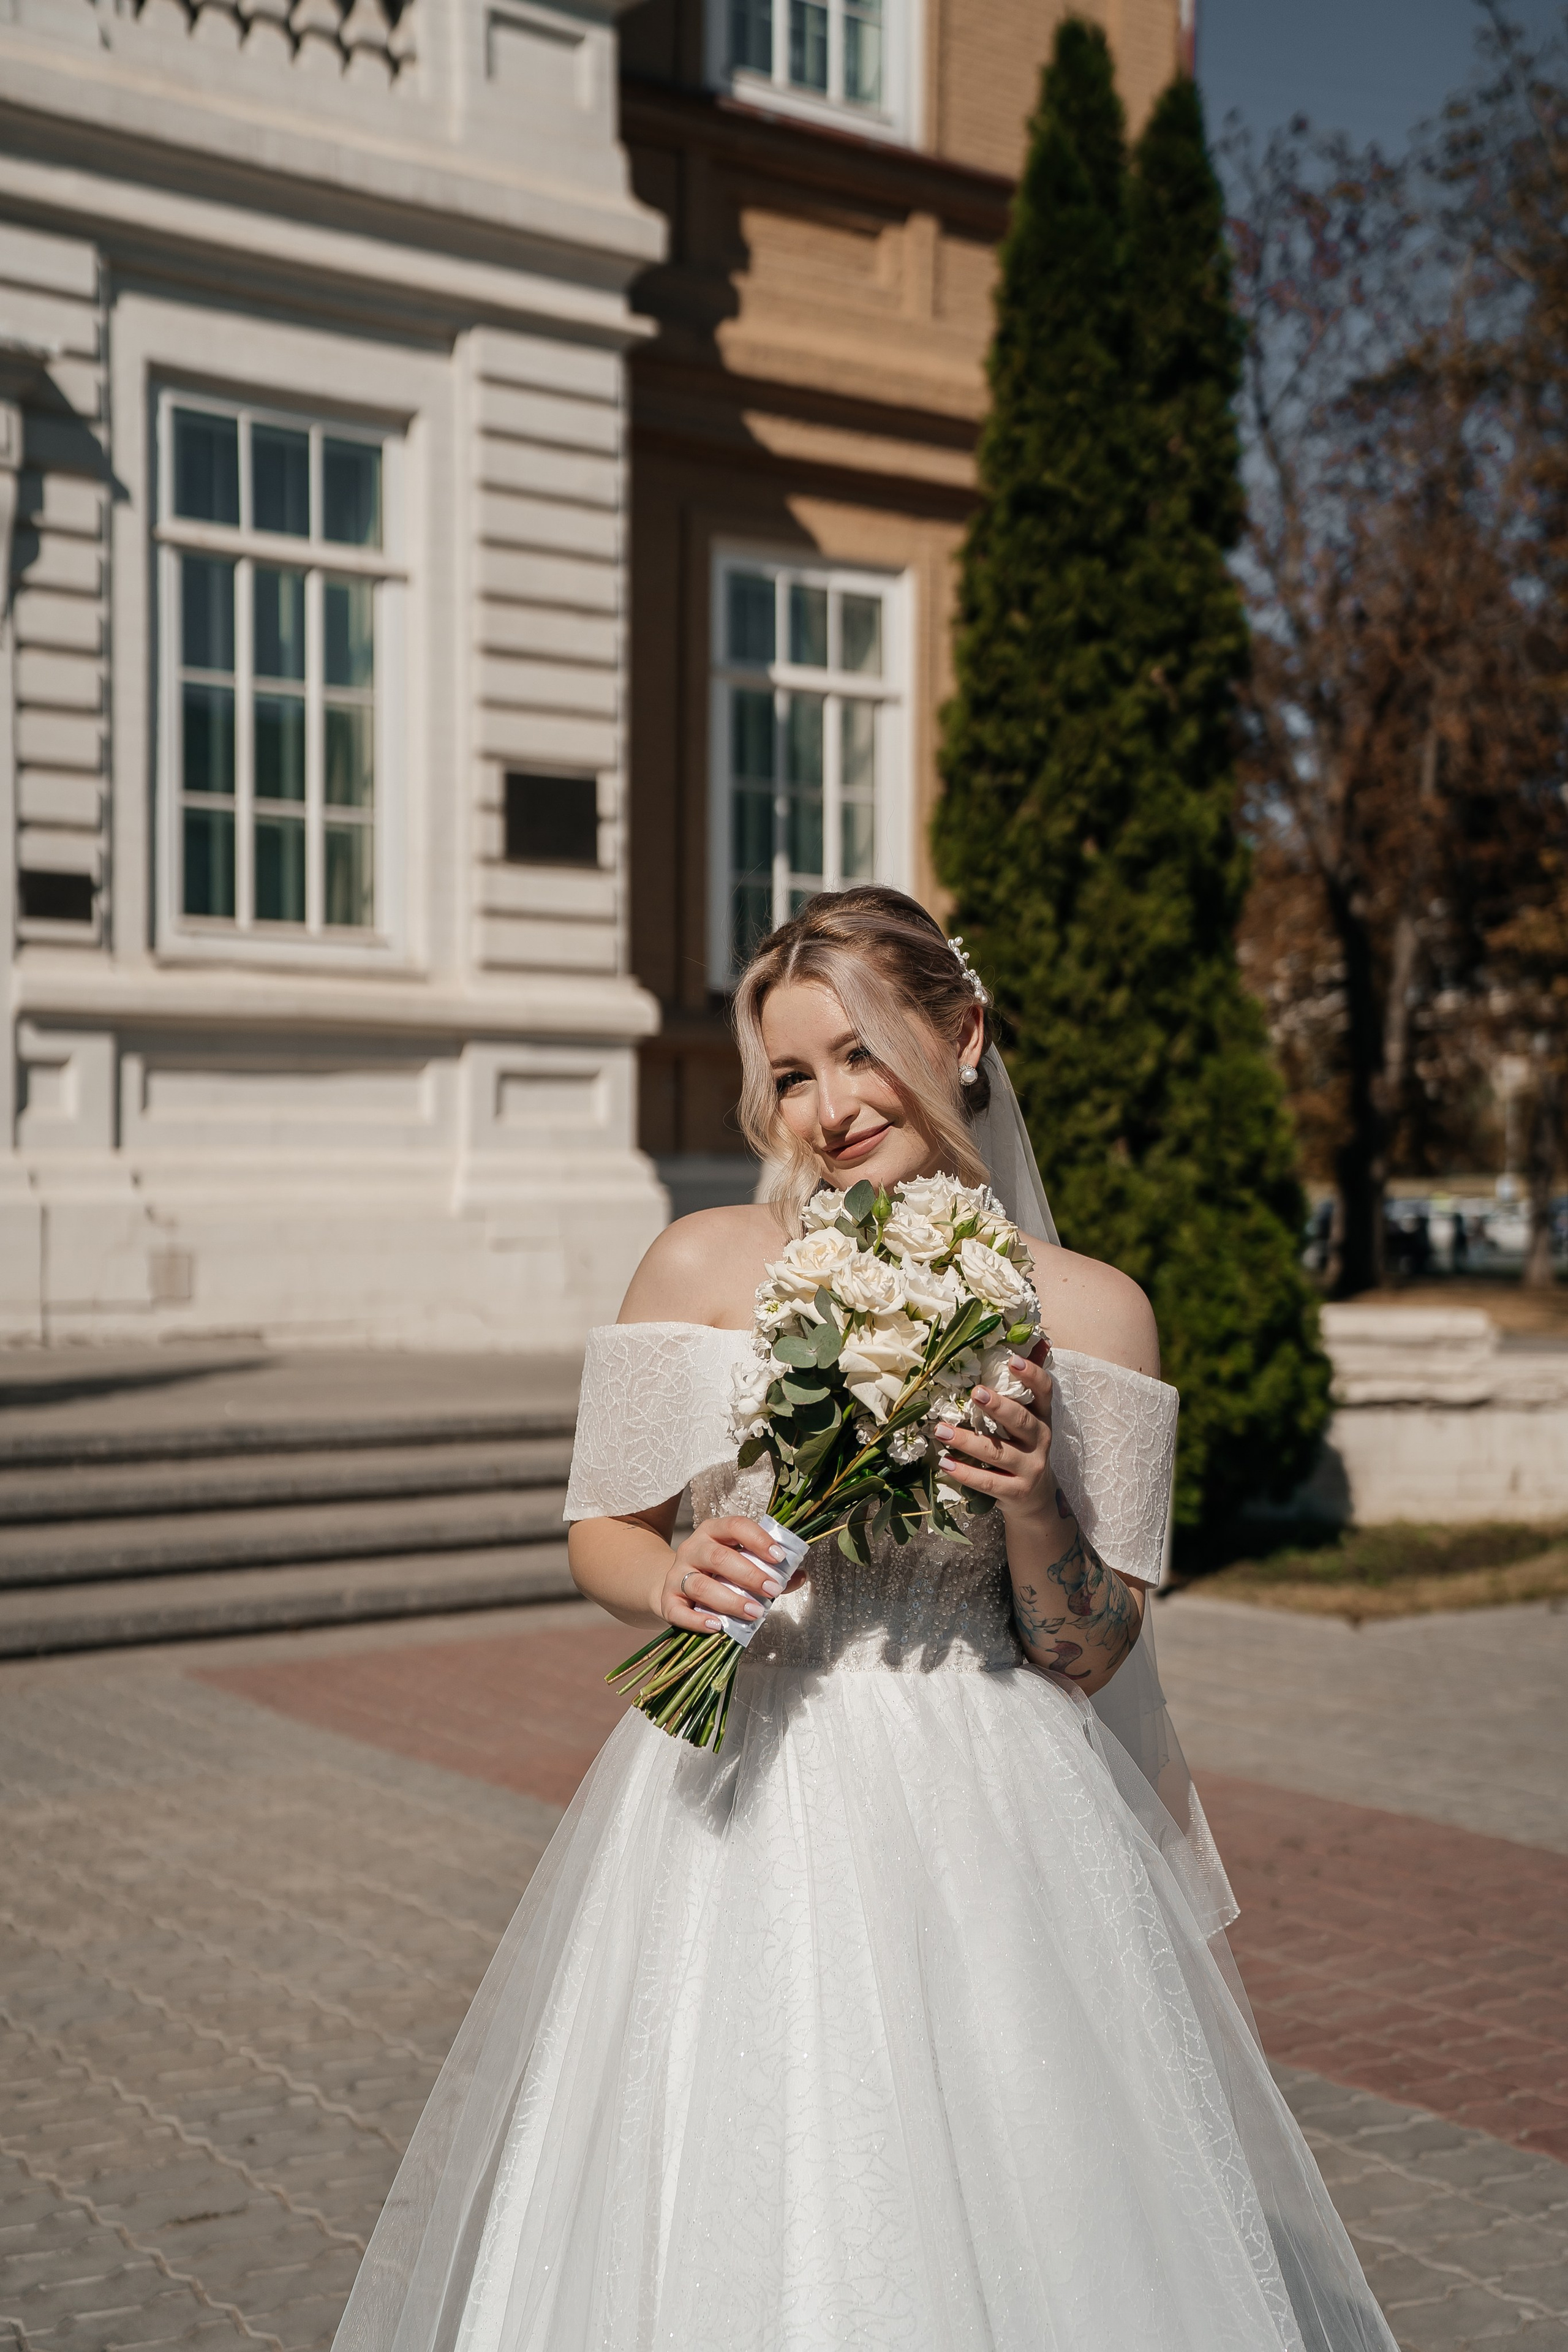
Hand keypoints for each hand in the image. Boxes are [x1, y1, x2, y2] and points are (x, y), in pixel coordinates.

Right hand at [656, 1515, 789, 1632]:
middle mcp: (692, 1549)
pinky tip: (718, 1626)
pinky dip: (698, 1621)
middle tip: (772, 1589)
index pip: (735, 1526)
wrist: (673, 1584)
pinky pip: (679, 1611)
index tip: (779, 1557)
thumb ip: (770, 1569)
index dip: (758, 1539)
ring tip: (754, 1612)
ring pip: (700, 1585)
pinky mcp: (667, 1600)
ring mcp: (676, 1574)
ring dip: (730, 1600)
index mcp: (713, 1532)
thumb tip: (801, 1575)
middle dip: (749, 1575)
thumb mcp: (741, 1562)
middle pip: (719, 1557)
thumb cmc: (717, 1573)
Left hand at [934, 1344, 1053, 1526]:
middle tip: (975, 1392)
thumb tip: (1037, 1339)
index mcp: (1042, 1417)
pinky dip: (965, 1473)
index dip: (1032, 1375)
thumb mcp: (1029, 1419)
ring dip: (967, 1440)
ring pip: (998, 1452)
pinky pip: (988, 1481)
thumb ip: (1026, 1385)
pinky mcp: (1016, 1492)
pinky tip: (944, 1462)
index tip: (1012, 1360)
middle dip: (998, 1406)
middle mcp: (1041, 1441)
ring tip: (939, 1430)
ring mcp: (1030, 1468)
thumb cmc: (1024, 1449)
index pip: (1045, 1392)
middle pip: (1021, 1421)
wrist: (1036, 1500)